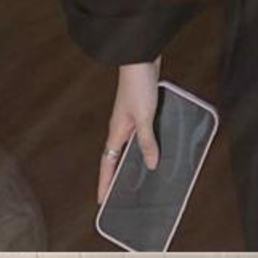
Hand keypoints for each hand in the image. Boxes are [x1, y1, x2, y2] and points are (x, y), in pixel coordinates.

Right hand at [97, 61, 159, 214]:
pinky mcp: (142, 111)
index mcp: (116, 132)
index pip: (107, 164)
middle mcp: (121, 128)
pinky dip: (146, 147)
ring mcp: (131, 120)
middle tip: (120, 197)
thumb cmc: (138, 84)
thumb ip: (147, 141)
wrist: (141, 57)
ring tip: (140, 180)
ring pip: (129, 148)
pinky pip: (142, 136)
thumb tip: (150, 164)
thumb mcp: (144, 117)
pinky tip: (156, 152)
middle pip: (116, 159)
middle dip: (116, 177)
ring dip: (133, 162)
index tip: (101, 201)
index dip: (104, 183)